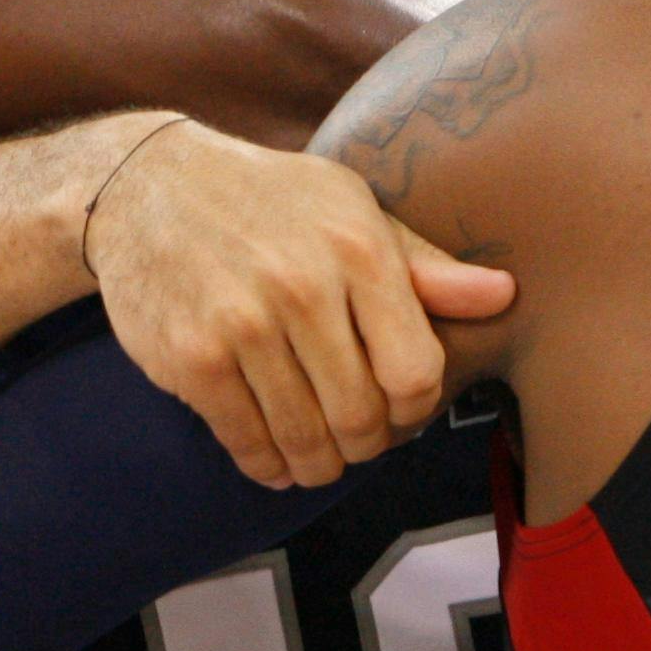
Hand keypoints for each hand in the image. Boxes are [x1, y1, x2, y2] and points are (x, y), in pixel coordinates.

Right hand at [82, 122, 514, 490]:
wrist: (147, 186)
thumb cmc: (268, 201)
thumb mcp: (351, 211)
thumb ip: (424, 265)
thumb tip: (504, 295)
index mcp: (357, 248)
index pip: (416, 372)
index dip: (415, 409)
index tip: (400, 408)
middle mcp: (302, 286)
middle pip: (362, 417)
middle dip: (366, 444)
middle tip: (357, 439)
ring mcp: (242, 324)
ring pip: (306, 440)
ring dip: (319, 464)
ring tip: (320, 456)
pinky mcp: (192, 358)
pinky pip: (247, 442)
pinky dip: (267, 465)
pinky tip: (274, 457)